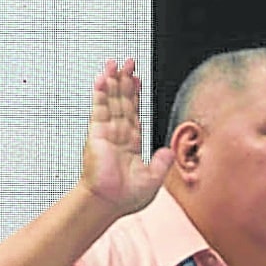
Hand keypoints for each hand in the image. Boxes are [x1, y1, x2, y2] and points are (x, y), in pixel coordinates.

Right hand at [79, 59, 175, 214]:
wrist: (108, 203)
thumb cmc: (125, 198)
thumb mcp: (153, 180)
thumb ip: (162, 163)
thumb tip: (168, 150)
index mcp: (131, 143)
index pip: (134, 112)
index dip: (135, 95)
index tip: (136, 79)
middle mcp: (118, 134)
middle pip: (122, 101)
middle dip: (125, 81)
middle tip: (127, 62)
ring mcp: (106, 132)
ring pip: (111, 101)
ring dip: (112, 81)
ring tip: (113, 63)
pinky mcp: (96, 133)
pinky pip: (99, 109)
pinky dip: (100, 93)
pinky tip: (101, 79)